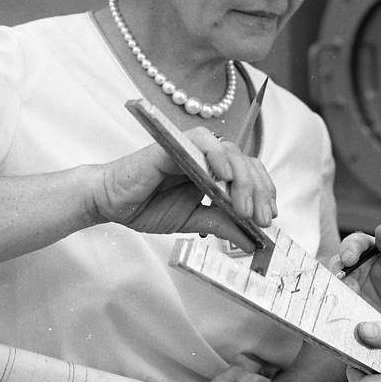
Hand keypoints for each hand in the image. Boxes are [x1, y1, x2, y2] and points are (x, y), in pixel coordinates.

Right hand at [88, 128, 276, 250]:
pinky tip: (224, 179)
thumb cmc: (148, 207)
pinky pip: (205, 141)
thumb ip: (222, 224)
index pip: (250, 174)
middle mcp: (208, 155)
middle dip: (259, 192)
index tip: (268, 218)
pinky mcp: (176, 143)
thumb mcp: (194, 220)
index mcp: (215, 170)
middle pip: (247, 163)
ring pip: (232, 153)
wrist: (112, 204)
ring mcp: (193, 146)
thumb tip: (251, 240)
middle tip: (261, 219)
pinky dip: (219, 157)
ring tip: (243, 209)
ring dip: (243, 181)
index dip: (264, 193)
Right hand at [335, 224, 380, 317]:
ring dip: (338, 288)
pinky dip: (338, 302)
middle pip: (338, 261)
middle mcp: (354, 264)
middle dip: (337, 270)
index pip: (355, 243)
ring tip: (351, 297)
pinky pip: (336, 299)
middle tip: (344, 281)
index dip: (349, 249)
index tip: (349, 259)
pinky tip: (346, 307)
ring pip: (333, 281)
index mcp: (369, 248)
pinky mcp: (345, 300)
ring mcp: (347, 283)